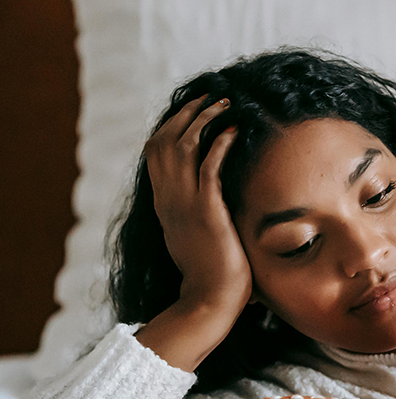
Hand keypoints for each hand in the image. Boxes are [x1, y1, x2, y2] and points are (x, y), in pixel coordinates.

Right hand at [144, 96, 249, 315]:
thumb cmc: (212, 277)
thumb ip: (197, 218)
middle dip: (187, 114)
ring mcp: (184, 204)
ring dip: (204, 120)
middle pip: (164, 141)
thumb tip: (214, 208)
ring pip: (183, 146)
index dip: (173, 126)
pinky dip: (220, 144)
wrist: (210, 301)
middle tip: (210, 97)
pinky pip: (209, 168)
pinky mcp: (206, 212)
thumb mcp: (197, 240)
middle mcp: (168, 200)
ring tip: (225, 104)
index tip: (193, 111)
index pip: (157, 153)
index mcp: (165, 205)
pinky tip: (235, 130)